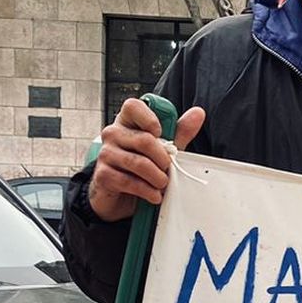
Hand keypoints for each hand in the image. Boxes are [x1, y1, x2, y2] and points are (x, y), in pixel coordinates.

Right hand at [87, 99, 204, 221]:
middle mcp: (113, 134)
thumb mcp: (163, 148)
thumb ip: (179, 132)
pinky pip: (129, 182)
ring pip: (139, 163)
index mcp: (127, 122)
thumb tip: (198, 113)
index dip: (150, 119)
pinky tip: (154, 194)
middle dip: (163, 158)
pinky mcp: (103, 175)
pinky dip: (147, 191)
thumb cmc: (142, 166)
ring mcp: (106, 154)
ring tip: (163, 183)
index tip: (160, 134)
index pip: (133, 106)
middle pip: (144, 140)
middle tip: (168, 168)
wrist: (121, 196)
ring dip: (158, 177)